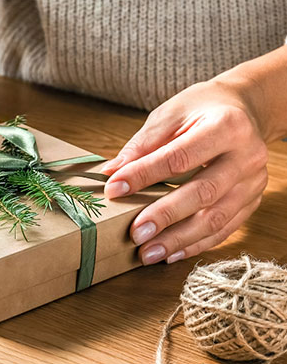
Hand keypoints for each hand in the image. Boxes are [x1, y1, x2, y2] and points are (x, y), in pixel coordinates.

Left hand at [101, 79, 267, 264]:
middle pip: (203, 193)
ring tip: (147, 253)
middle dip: (165, 216)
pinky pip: (224, 230)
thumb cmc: (203, 110)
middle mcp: (246, 156)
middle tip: (135, 234)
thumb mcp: (171, 114)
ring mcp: (253, 182)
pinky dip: (196, 245)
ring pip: (216, 219)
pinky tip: (171, 254)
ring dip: (179, 240)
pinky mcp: (252, 201)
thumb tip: (111, 173)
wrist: (245, 110)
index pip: (179, 157)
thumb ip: (142, 144)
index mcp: (226, 126)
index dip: (144, 175)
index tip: (114, 189)